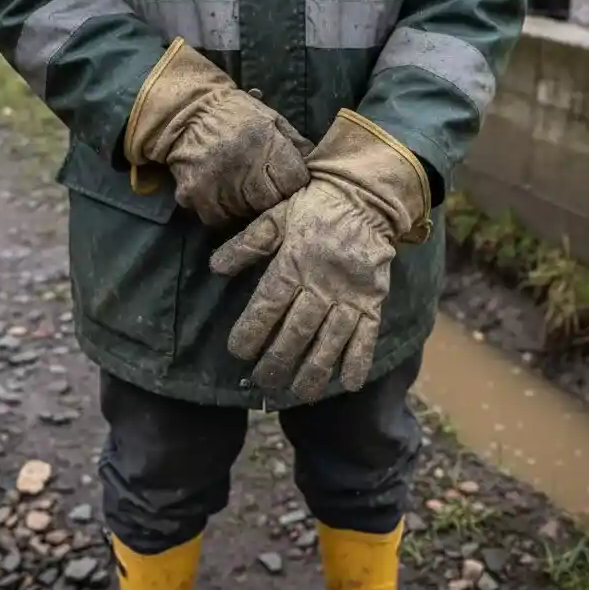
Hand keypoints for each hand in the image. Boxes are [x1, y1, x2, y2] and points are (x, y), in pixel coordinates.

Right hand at [124, 38, 312, 224]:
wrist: (186, 111)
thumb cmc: (236, 114)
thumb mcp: (271, 118)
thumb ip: (295, 143)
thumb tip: (316, 165)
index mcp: (265, 144)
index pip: (294, 182)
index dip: (293, 184)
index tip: (287, 181)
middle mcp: (242, 167)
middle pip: (270, 203)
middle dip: (270, 197)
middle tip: (262, 186)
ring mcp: (216, 185)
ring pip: (244, 214)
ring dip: (246, 206)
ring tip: (239, 186)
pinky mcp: (194, 196)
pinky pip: (217, 218)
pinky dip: (222, 211)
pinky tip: (221, 193)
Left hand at [209, 109, 430, 400]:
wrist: (365, 196)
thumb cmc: (313, 207)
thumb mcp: (275, 216)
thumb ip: (246, 245)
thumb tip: (215, 269)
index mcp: (293, 262)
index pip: (268, 304)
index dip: (252, 331)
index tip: (238, 352)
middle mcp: (322, 282)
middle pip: (297, 330)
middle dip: (278, 360)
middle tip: (264, 381)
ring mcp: (350, 294)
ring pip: (330, 340)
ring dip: (314, 370)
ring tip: (298, 394)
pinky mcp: (373, 300)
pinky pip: (368, 335)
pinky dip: (359, 360)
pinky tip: (349, 384)